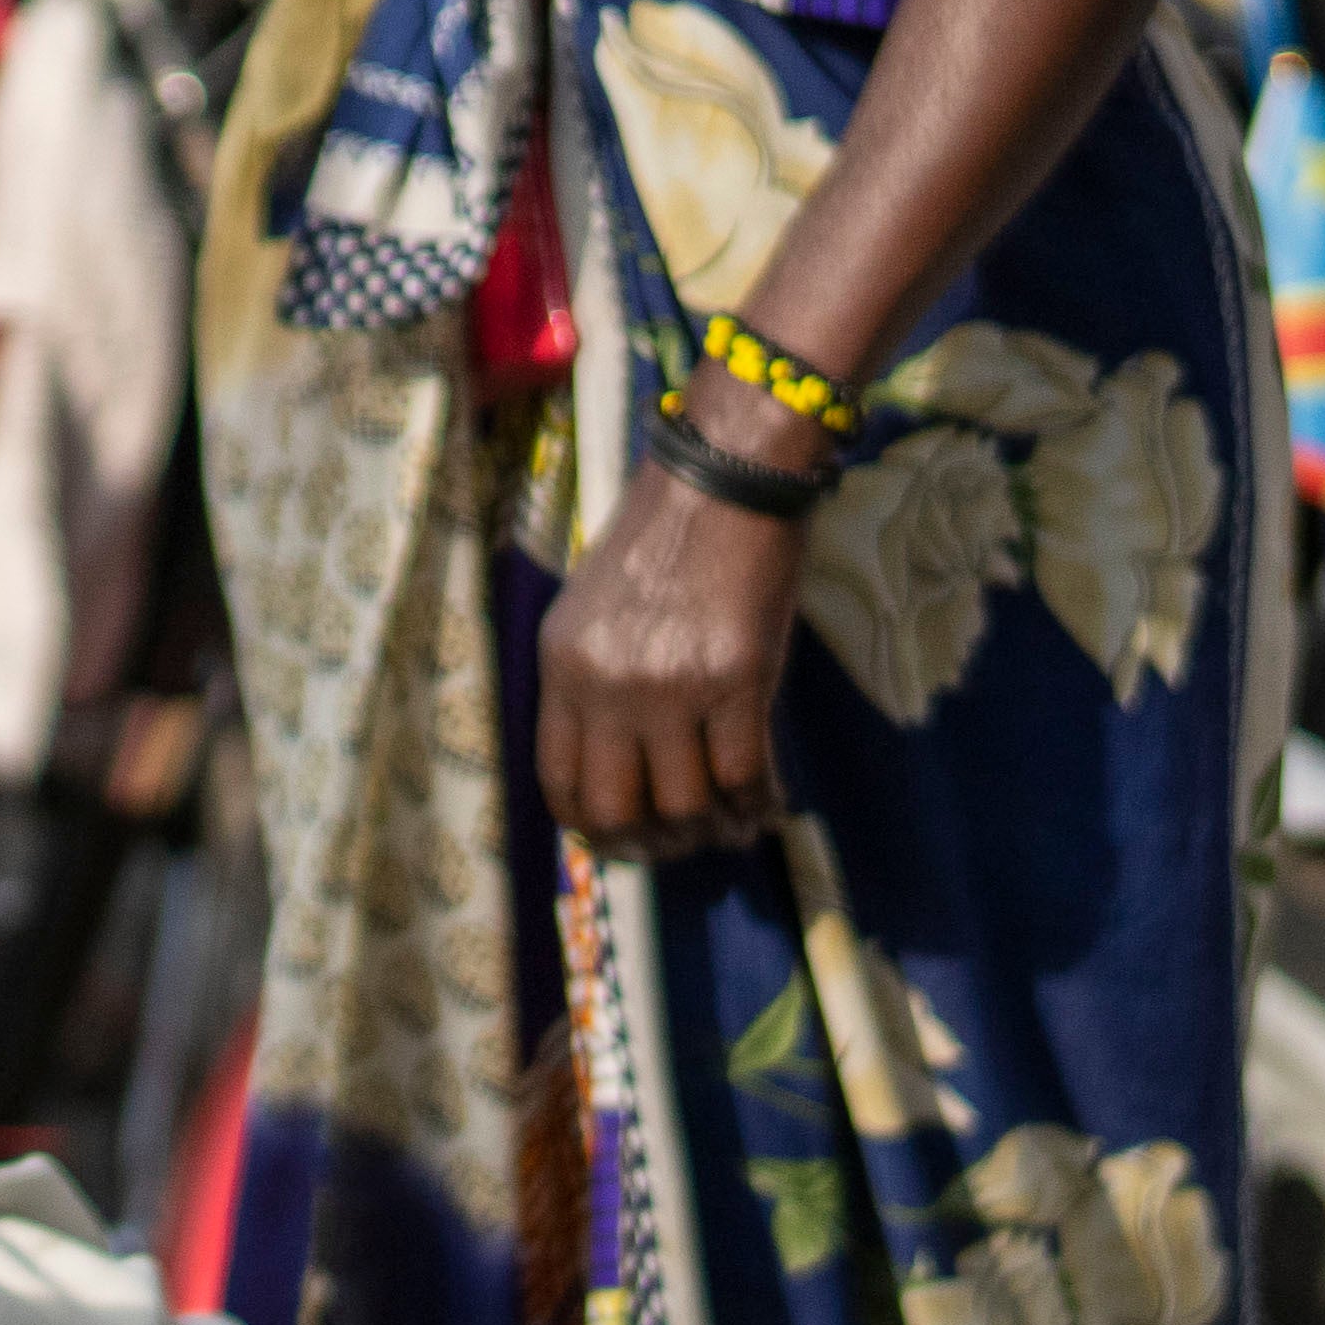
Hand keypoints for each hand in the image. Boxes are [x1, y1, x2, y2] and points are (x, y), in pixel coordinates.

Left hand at [531, 444, 812, 848]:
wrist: (726, 478)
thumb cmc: (665, 536)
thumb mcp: (593, 608)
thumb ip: (592, 680)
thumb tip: (617, 762)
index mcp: (563, 666)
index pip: (558, 780)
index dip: (589, 826)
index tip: (617, 839)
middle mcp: (608, 685)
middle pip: (616, 808)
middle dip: (648, 844)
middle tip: (677, 846)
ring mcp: (672, 686)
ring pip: (684, 803)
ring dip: (709, 829)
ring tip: (728, 828)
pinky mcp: (738, 679)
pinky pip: (742, 774)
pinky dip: (756, 803)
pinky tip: (766, 808)